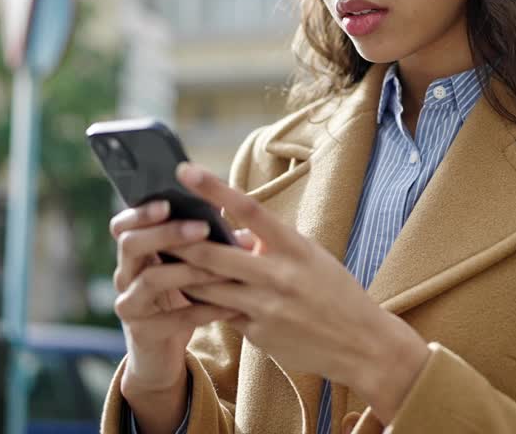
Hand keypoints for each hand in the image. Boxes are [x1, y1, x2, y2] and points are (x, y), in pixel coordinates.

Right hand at [109, 199, 249, 395]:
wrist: (165, 354)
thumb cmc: (182, 300)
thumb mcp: (190, 268)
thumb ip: (207, 243)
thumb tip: (240, 222)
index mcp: (135, 254)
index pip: (122, 225)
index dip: (140, 213)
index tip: (168, 202)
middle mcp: (124, 276)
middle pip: (130, 245)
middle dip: (167, 233)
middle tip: (202, 227)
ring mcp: (129, 305)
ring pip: (150, 280)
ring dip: (189, 270)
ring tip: (221, 267)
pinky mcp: (142, 333)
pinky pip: (172, 319)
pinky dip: (204, 311)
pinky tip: (231, 306)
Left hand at [171, 162, 430, 422]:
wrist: (362, 344)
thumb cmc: (337, 293)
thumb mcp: (311, 258)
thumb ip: (273, 245)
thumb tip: (235, 231)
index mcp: (294, 247)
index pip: (247, 209)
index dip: (214, 187)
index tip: (186, 171)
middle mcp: (277, 275)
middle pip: (214, 252)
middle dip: (179, 240)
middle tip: (153, 226)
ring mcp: (265, 307)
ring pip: (207, 286)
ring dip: (183, 274)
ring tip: (161, 262)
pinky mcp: (257, 334)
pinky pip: (221, 314)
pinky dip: (205, 304)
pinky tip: (190, 299)